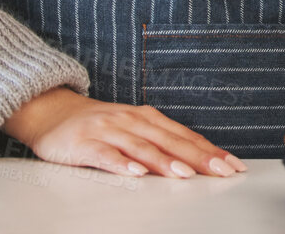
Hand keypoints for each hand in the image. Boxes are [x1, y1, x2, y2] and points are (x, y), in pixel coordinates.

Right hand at [2, 87, 247, 177]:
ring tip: (185, 174)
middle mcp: (132, 121)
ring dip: (165, 162)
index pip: (185, 136)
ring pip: (142, 147)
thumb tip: (195, 163)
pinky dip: (122, 164)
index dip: (210, 151)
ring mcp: (108, 131)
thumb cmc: (98, 126)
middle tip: (222, 171)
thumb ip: (160, 144)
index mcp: (148, 118)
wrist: (52, 111)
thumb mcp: (133, 129)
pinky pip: (105, 156)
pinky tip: (136, 173)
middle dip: (199, 157)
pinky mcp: (84, 144)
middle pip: (171, 141)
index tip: (233, 166)